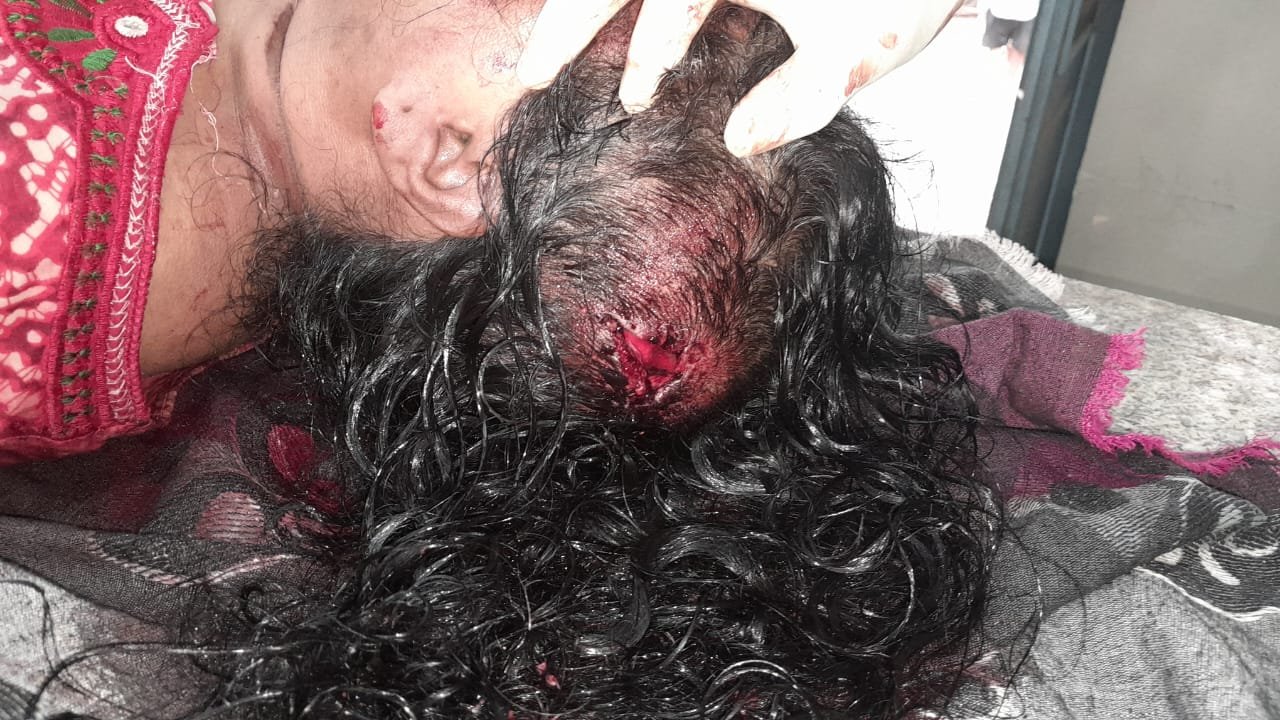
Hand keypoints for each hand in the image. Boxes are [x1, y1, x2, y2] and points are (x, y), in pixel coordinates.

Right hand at [516, 0, 962, 156]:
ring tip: (555, 42)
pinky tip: (631, 27)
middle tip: (532, 69)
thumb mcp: (852, 51)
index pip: (664, 3)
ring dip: (590, 2)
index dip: (642, 56)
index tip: (635, 100)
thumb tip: (736, 141)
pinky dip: (642, 9)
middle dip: (568, 16)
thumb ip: (790, 100)